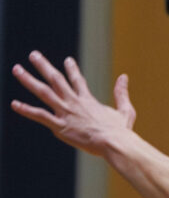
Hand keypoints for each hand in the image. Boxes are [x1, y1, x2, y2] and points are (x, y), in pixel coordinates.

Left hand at [11, 51, 135, 155]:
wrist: (114, 142)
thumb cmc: (121, 130)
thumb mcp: (125, 110)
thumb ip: (122, 93)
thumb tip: (124, 76)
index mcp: (88, 100)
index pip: (77, 80)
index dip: (72, 69)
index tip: (67, 60)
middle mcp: (74, 102)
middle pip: (56, 79)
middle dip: (43, 66)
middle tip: (33, 54)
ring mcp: (66, 113)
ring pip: (44, 92)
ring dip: (29, 80)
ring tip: (17, 69)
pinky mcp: (60, 126)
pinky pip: (40, 116)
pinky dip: (26, 109)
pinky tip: (14, 103)